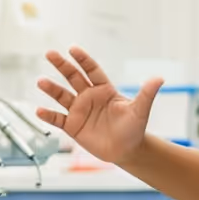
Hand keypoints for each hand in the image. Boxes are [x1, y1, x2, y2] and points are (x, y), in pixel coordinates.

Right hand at [36, 46, 162, 164]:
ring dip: (52, 89)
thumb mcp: (140, 110)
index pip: (92, 70)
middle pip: (73, 77)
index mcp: (104, 90)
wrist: (127, 150)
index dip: (83, 59)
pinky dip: (48, 115)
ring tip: (41, 81)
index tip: (73, 49)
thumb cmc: (134, 128)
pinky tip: (39, 110)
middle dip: (62, 65)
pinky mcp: (73, 126)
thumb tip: (159, 78)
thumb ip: (147, 94)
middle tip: (50, 53)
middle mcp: (89, 97)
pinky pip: (57, 119)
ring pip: (62, 96)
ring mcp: (79, 111)